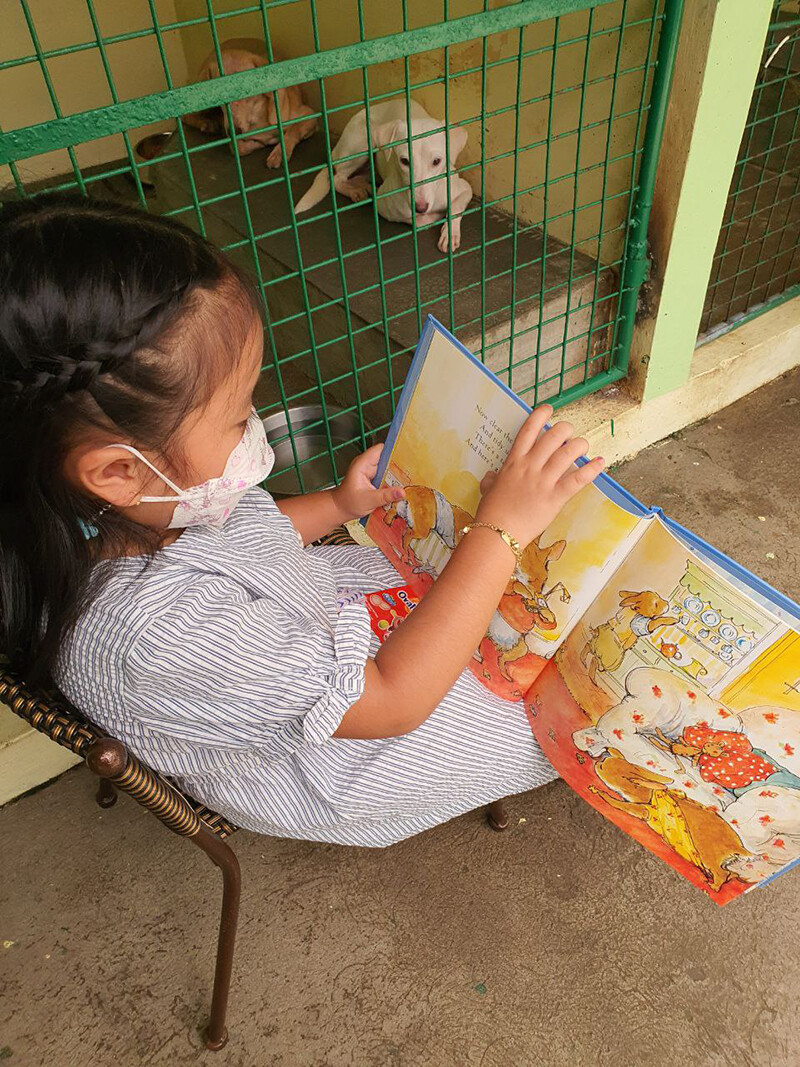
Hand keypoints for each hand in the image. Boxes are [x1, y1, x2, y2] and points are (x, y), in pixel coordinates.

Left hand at [332, 444, 404, 521]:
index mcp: (363, 464)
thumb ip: (385, 496)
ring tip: (410, 480)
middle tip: (413, 471)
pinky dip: (393, 481)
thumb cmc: (348, 503)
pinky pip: (387, 476)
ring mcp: (371, 471)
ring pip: (388, 468)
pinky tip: (401, 487)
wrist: (340, 509)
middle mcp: (367, 465)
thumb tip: (402, 492)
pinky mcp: (374, 478)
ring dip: (397, 474)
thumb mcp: (368, 501)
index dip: (393, 449)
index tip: (407, 453)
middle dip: (399, 464)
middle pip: (387, 458)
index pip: (380, 449)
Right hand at [475, 405, 603, 546]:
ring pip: (568, 452)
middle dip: (565, 429)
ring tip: (583, 445)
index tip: (549, 410)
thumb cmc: (492, 511)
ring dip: (580, 445)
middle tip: (569, 434)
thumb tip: (492, 476)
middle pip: (553, 436)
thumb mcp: (489, 489)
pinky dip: (592, 469)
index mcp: (513, 462)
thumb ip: (493, 478)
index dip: (541, 415)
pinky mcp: (555, 497)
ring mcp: (544, 481)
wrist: (497, 532)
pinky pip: (578, 479)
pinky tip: (600, 462)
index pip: (529, 430)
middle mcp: (530, 466)